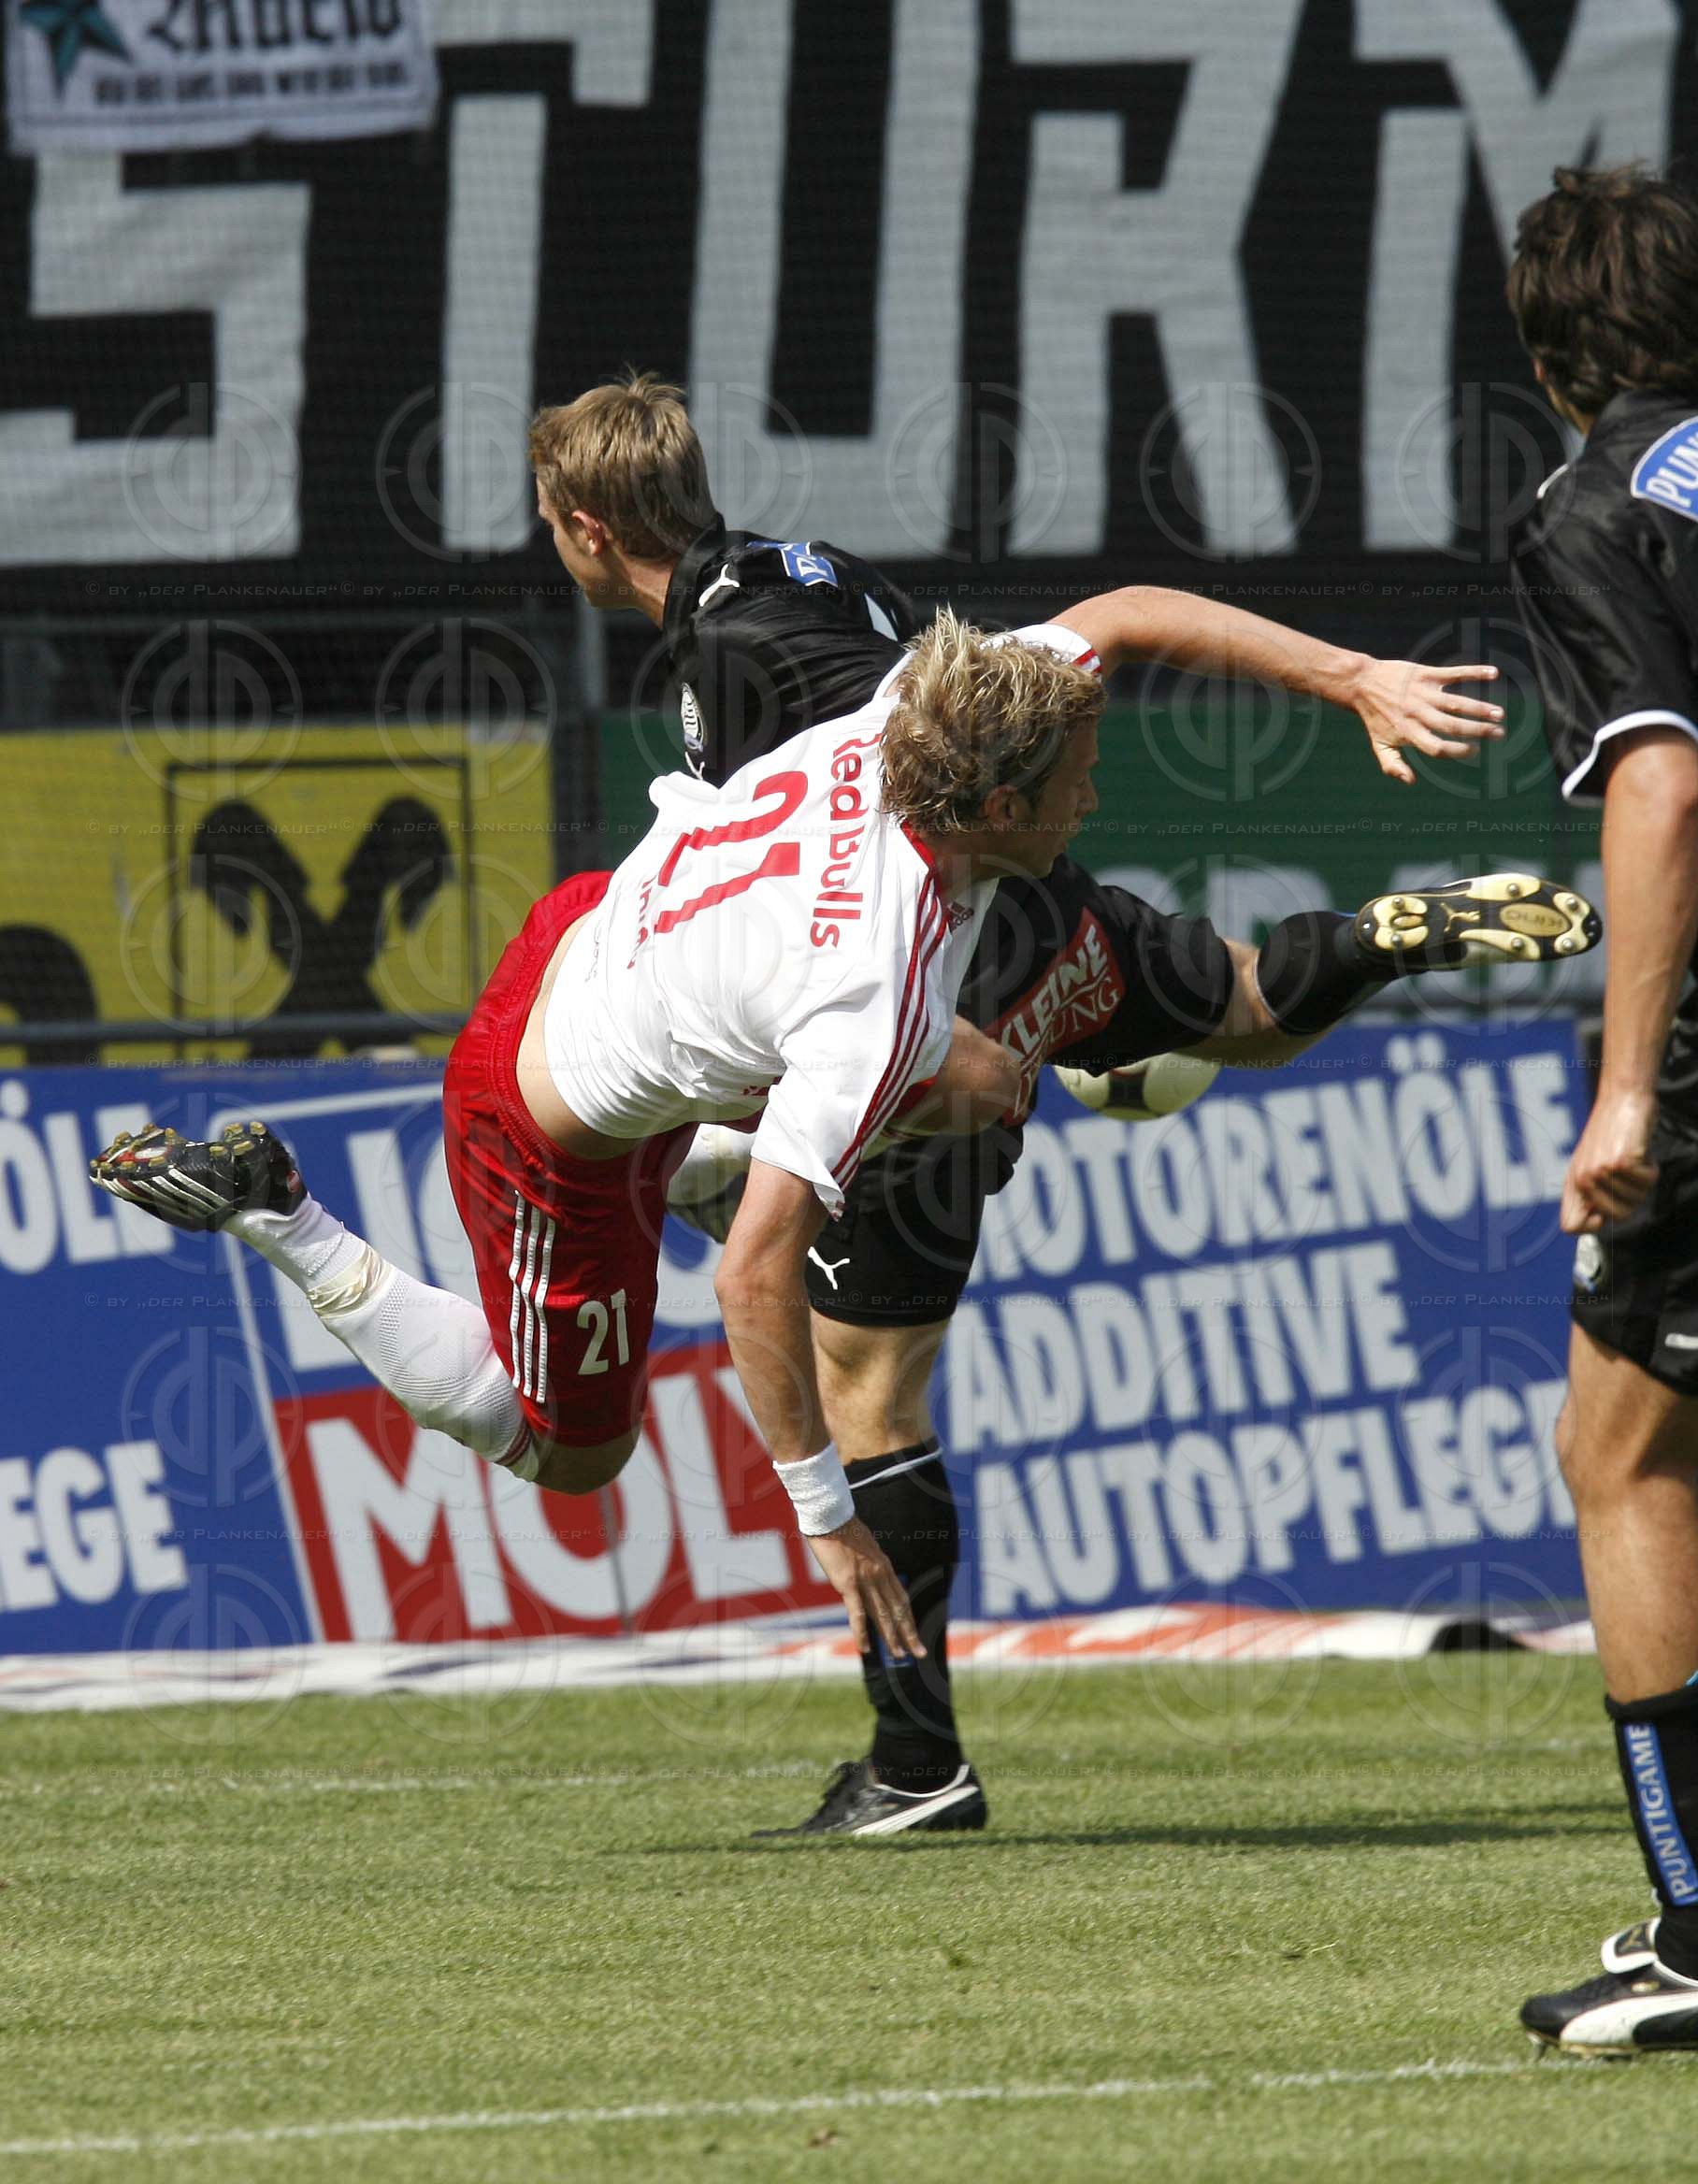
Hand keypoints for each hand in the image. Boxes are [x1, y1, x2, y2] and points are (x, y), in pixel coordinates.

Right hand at [808, 1517, 924, 1659]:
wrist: (831, 1517)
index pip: (901, 1598)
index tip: (914, 1633)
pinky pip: (857, 1613)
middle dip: (909, 1633)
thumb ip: (867, 1565)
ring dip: (891, 1637)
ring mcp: (866, 1580)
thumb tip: (865, 1577)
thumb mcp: (862, 1548)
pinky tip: (866, 1648)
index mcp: (884, 1566)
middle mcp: (880, 1575)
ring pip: (883, 1615)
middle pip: (898, 1610)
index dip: (908, 1618)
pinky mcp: (848, 1584)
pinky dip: (862, 1632)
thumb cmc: (842, 1529)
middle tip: (919, 1653)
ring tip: (899, 1655)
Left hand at [1347, 659, 1504, 785]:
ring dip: (1480, 708)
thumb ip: (1392, 765)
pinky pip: (1454, 673)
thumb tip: (1410, 782)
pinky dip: (1475, 672)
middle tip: (1499, 733)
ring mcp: (1423, 693)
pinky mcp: (1426, 674)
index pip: (1437, 747)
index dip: (1457, 751)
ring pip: (1457, 702)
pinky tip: (1494, 674)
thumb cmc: (1374, 717)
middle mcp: (1418, 714)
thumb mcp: (1379, 744)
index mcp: (1409, 733)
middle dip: (1478, 731)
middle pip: (1452, 726)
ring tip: (1499, 714)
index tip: (1474, 750)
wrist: (1362, 683)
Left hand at [1561, 1084, 1659, 1233]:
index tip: (1604, 1213)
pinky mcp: (1620, 1163)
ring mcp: (1600, 1171)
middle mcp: (1582, 1179)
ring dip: (1643, 1181)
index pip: (1570, 1225)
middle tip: (1628, 1174)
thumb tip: (1594, 1223)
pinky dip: (1652, 1168)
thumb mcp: (1593, 1164)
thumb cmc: (1612, 1134)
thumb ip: (1592, 1194)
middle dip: (1632, 1199)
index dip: (1591, 1226)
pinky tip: (1640, 1151)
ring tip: (1632, 1157)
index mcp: (1573, 1182)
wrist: (1622, 1099)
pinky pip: (1648, 1182)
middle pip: (1616, 1217)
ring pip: (1636, 1201)